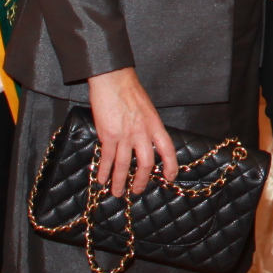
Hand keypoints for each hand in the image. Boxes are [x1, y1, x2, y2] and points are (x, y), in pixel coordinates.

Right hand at [86, 67, 176, 194]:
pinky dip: (104, 171)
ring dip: (120, 181)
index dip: (171, 165)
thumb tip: (146, 140)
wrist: (113, 79)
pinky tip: (102, 180)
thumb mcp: (148, 109)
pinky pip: (107, 158)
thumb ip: (148, 126)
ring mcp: (125, 135)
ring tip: (117, 192)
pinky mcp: (108, 135)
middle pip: (146, 163)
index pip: (167, 149)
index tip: (170, 177)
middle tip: (137, 191)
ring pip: (124, 165)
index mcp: (155, 124)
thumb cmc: (130, 90)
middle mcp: (142, 132)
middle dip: (142, 180)